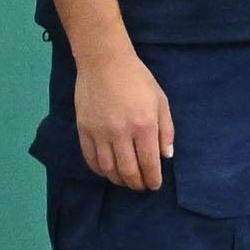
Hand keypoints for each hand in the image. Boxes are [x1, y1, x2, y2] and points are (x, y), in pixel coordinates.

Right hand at [75, 47, 176, 190]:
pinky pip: (90, 158)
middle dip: (137, 184)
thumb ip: (166, 130)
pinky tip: (108, 171)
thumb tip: (166, 157)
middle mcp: (121, 132)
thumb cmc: (137, 79)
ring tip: (126, 181)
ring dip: (118, 180)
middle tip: (141, 187)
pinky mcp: (83, 130)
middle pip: (128, 171)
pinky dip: (99, 170)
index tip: (154, 185)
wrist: (104, 62)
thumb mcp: (161, 101)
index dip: (152, 179)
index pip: (149, 163)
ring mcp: (100, 132)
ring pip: (108, 169)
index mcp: (144, 125)